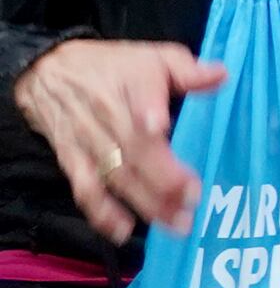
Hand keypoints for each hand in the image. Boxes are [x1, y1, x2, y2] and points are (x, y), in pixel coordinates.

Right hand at [12, 38, 223, 245]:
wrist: (48, 72)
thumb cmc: (115, 66)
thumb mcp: (154, 56)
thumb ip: (188, 69)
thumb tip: (222, 75)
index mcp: (134, 84)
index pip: (140, 97)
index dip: (149, 112)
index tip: (161, 127)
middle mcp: (109, 115)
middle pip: (134, 150)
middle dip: (163, 178)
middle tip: (193, 200)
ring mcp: (88, 142)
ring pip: (115, 175)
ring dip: (144, 202)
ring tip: (174, 222)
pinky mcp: (71, 160)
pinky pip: (85, 189)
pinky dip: (101, 212)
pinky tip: (123, 231)